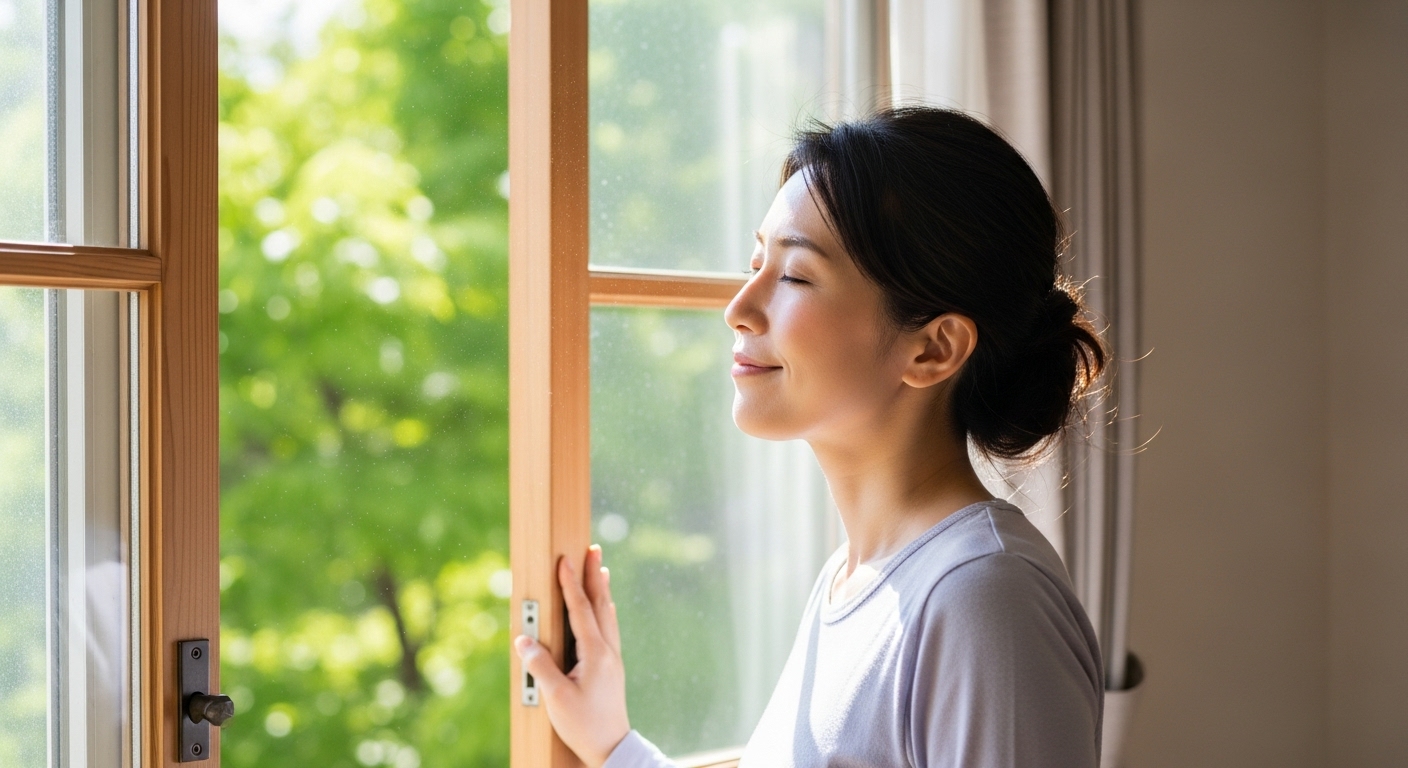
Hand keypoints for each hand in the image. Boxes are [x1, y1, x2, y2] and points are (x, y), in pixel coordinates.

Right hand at [514, 545, 630, 767]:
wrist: (612, 748)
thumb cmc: (584, 725)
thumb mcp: (556, 697)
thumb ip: (539, 666)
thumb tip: (524, 640)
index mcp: (596, 654)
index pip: (581, 610)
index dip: (571, 583)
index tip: (566, 560)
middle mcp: (608, 651)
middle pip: (601, 604)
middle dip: (595, 576)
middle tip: (594, 550)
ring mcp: (613, 659)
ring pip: (608, 615)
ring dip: (602, 590)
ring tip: (602, 570)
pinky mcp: (612, 668)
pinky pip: (609, 628)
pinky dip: (604, 610)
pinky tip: (603, 610)